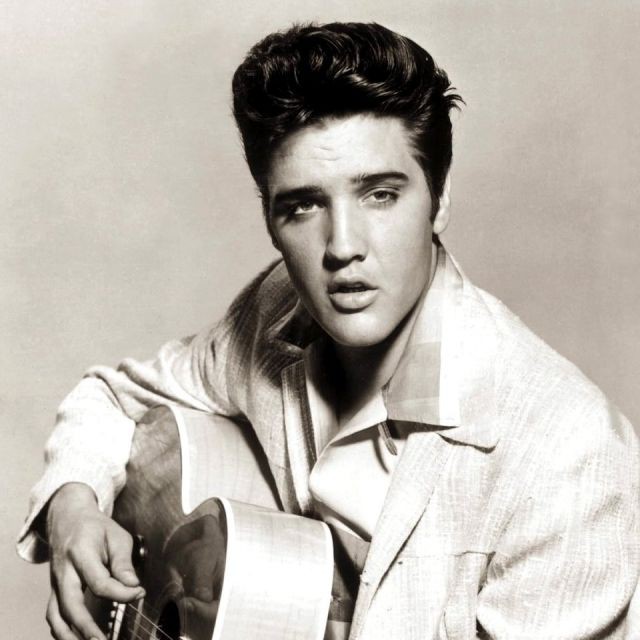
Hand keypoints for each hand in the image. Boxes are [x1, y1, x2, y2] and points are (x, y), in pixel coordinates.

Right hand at [44, 483, 144, 639]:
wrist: (68, 519)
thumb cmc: (96, 528)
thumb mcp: (116, 535)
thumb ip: (123, 562)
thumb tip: (132, 586)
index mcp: (81, 552)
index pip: (99, 582)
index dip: (121, 593)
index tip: (139, 593)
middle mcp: (64, 570)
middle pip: (71, 604)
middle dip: (86, 626)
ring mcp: (55, 582)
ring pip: (55, 615)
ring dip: (70, 635)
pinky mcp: (54, 590)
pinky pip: (52, 615)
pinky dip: (61, 631)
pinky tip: (75, 639)